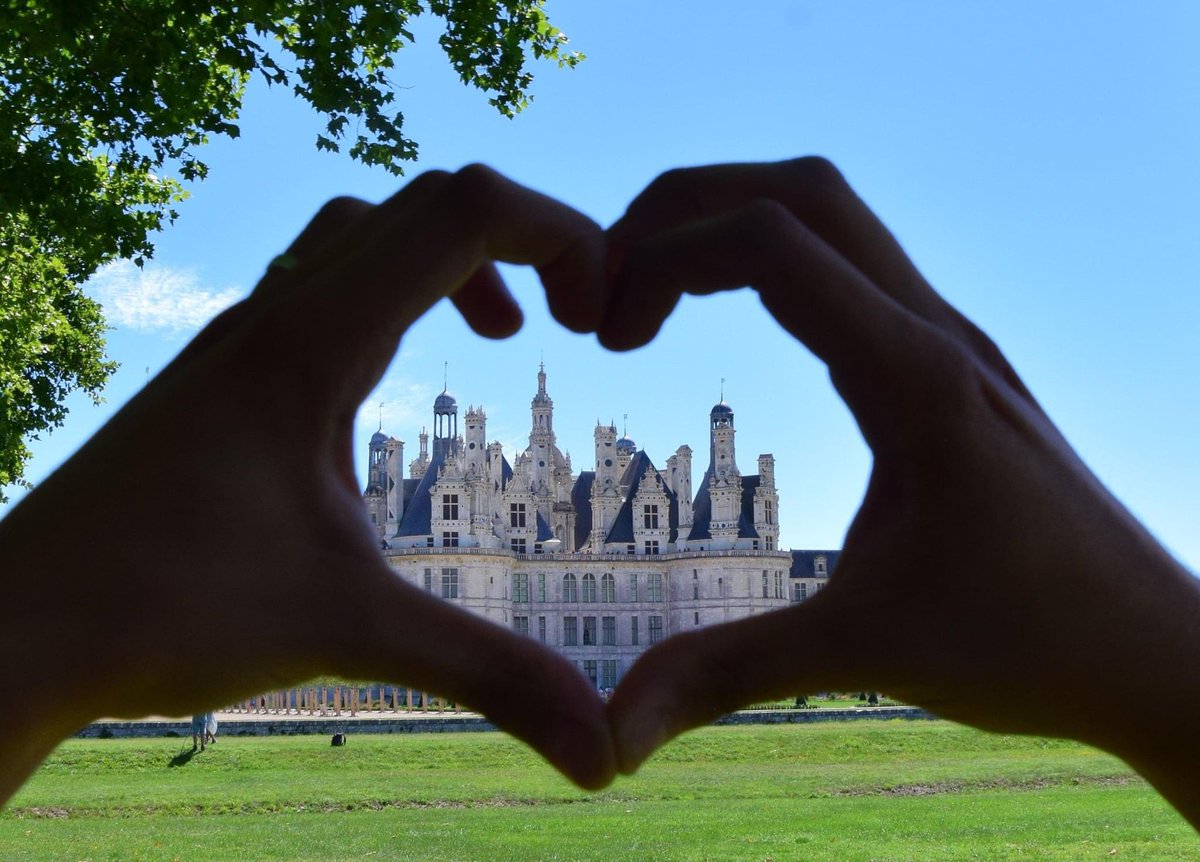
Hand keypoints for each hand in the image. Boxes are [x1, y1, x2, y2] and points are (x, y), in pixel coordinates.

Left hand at [0, 165, 616, 801]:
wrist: (12, 628)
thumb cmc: (161, 611)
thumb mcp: (351, 632)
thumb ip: (490, 675)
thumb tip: (604, 755)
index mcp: (313, 344)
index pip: (462, 211)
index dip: (560, 231)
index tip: (603, 311)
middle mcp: (274, 318)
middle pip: (419, 201)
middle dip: (521, 240)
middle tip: (571, 318)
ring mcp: (238, 342)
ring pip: (360, 235)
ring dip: (447, 260)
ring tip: (497, 334)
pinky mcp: (218, 380)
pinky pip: (317, 288)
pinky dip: (388, 298)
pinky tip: (391, 388)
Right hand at [600, 158, 1199, 819]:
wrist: (1158, 653)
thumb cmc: (1034, 644)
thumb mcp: (862, 651)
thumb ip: (724, 674)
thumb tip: (611, 736)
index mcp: (915, 378)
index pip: (771, 242)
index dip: (663, 259)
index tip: (608, 336)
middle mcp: (938, 332)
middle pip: (800, 189)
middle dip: (684, 208)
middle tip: (610, 286)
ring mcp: (952, 339)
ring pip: (832, 215)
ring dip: (730, 226)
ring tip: (652, 300)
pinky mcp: (954, 364)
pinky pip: (853, 264)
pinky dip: (773, 262)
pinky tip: (739, 324)